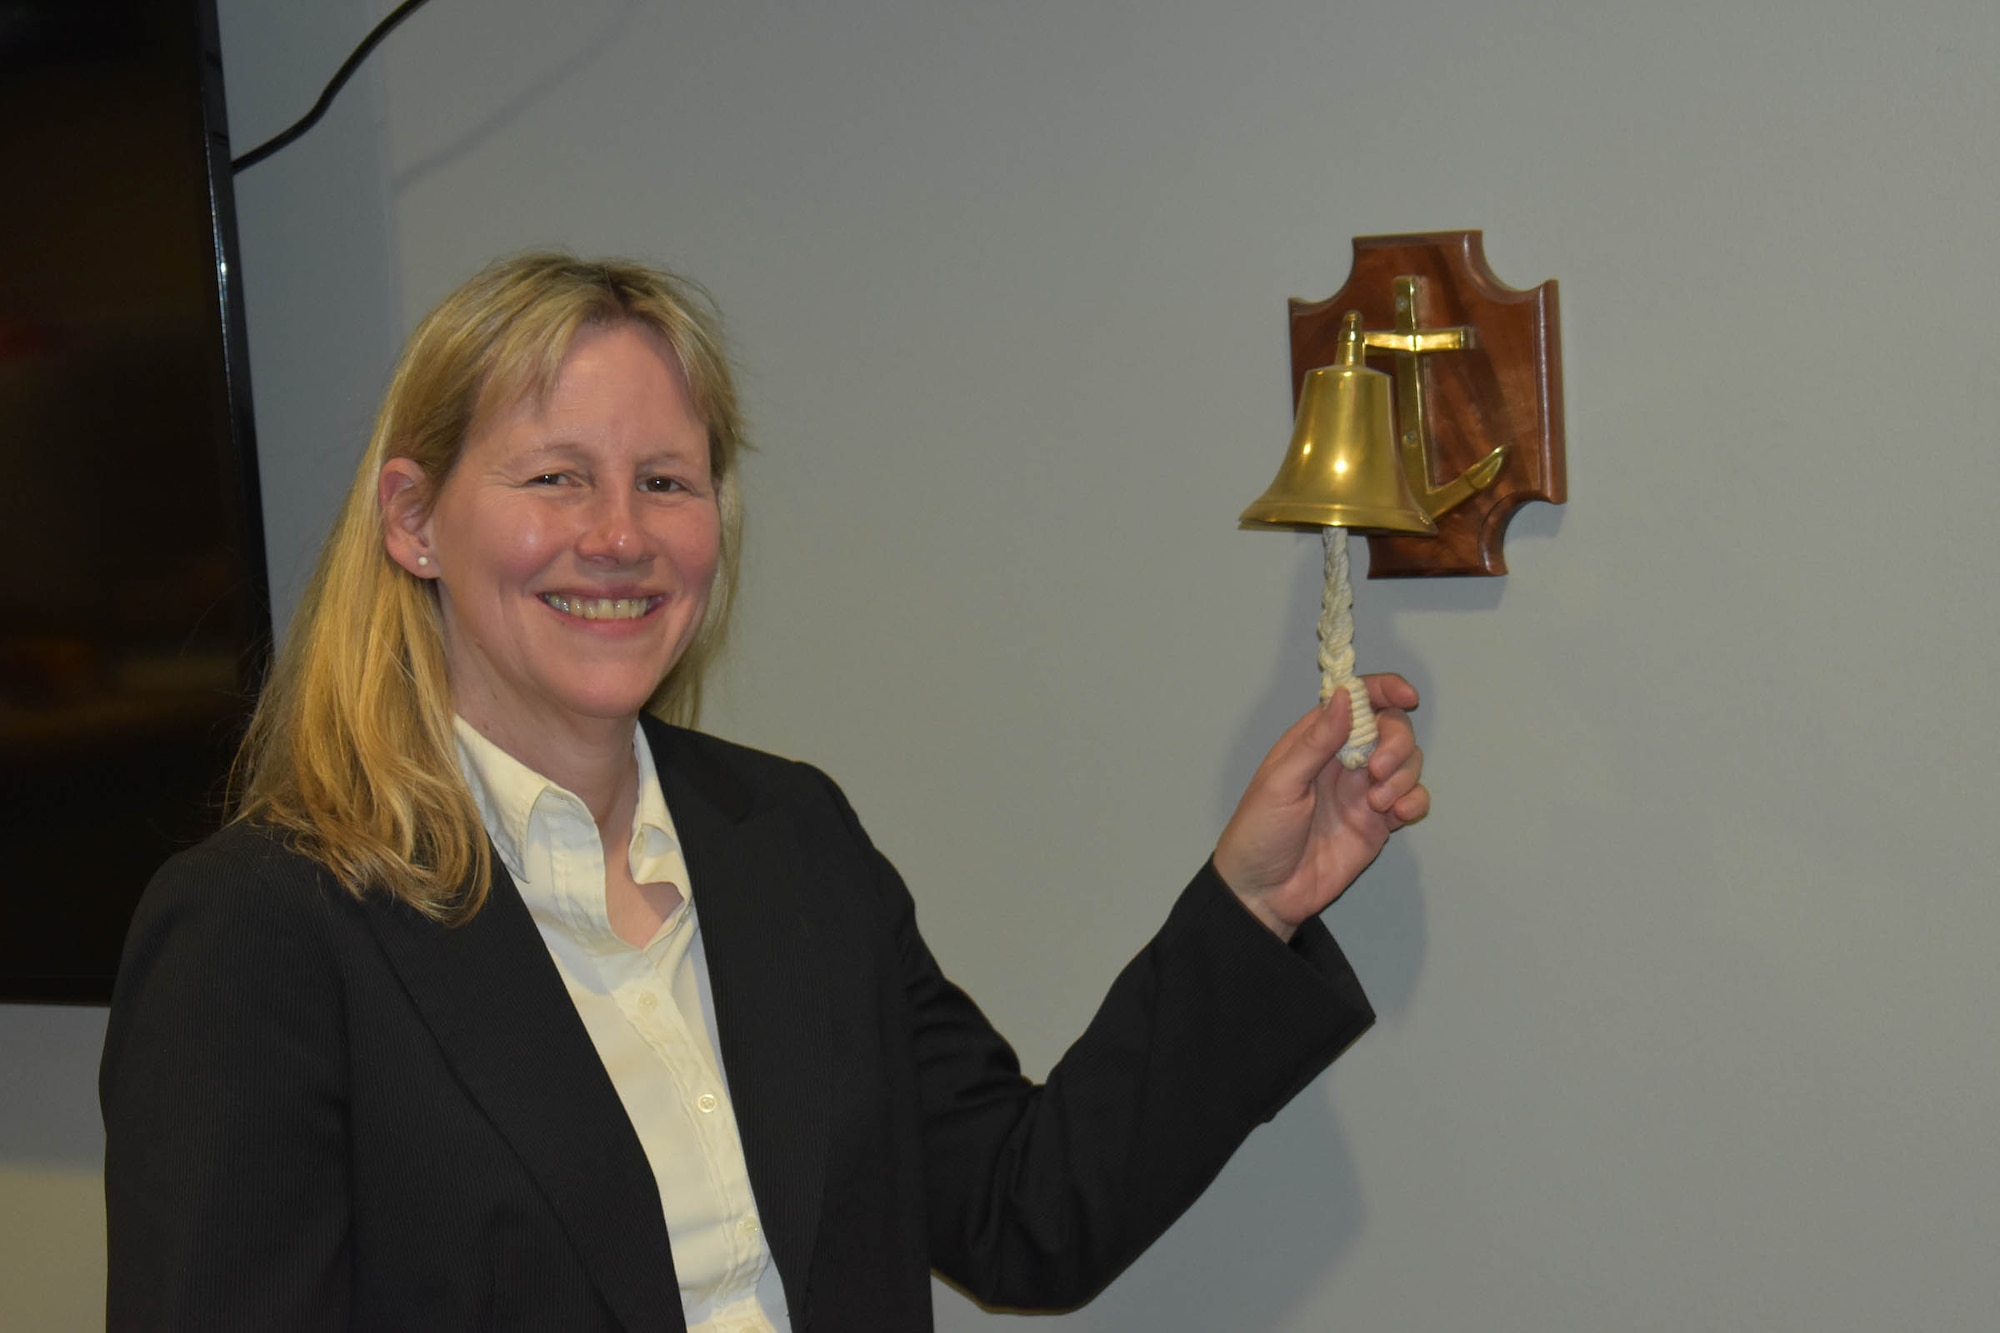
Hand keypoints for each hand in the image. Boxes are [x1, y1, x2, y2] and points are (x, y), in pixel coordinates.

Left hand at [1214, 674, 1428, 941]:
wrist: (1265, 893)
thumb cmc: (1260, 832)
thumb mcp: (1281, 783)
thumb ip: (1316, 741)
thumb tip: (1345, 695)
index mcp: (1315, 740)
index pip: (1356, 701)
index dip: (1383, 690)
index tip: (1406, 696)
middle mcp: (1344, 760)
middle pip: (1391, 728)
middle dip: (1397, 742)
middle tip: (1378, 770)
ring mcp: (1364, 791)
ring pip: (1407, 763)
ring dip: (1404, 775)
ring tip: (1378, 803)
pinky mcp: (1378, 823)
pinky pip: (1411, 800)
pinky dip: (1415, 801)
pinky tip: (1398, 814)